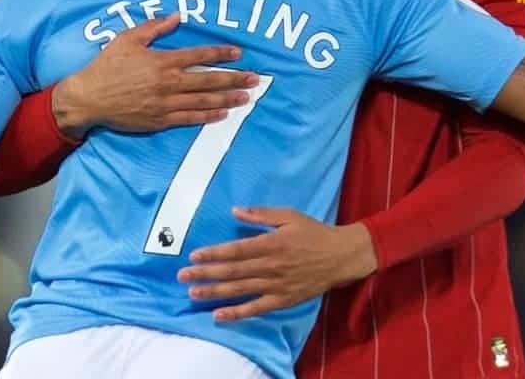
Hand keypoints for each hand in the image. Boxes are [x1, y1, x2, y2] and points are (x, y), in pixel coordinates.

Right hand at [53, 13, 259, 137]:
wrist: (89, 98)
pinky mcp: (160, 120)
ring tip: (246, 97)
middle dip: (234, 79)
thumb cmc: (106, 66)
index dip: (221, 54)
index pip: (199, 56)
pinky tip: (223, 114)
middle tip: (255, 79)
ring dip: (227, 98)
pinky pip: (189, 118)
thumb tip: (177, 17)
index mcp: (163, 61)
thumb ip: (154, 28)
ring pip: (203, 101)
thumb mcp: (128, 39)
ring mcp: (165, 103)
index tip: (238, 53)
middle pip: (208, 80)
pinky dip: (208, 116)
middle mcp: (168, 82)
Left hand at [177, 207, 378, 321]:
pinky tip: (218, 315)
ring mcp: (276, 285)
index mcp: (271, 243)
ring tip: (193, 293)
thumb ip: (261, 214)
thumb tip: (235, 210)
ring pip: (240, 290)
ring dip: (215, 292)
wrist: (341, 256)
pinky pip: (256, 308)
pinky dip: (237, 313)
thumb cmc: (314, 232)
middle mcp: (271, 265)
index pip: (236, 250)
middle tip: (183, 275)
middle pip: (233, 271)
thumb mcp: (289, 215)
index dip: (214, 253)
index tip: (194, 255)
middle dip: (205, 273)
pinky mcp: (283, 300)